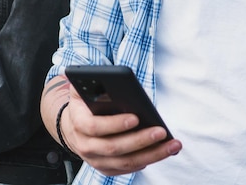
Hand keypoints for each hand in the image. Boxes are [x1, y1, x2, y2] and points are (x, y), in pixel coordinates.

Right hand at [62, 85, 181, 176]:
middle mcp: (84, 145)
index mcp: (78, 122)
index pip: (95, 126)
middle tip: (161, 131)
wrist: (73, 126)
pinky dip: (146, 161)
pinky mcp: (105, 168)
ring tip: (172, 145)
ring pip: (125, 162)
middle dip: (140, 140)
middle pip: (114, 148)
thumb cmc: (84, 103)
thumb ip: (91, 80)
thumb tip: (111, 76)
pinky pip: (127, 169)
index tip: (136, 117)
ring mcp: (95, 159)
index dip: (115, 124)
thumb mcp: (82, 88)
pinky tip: (162, 152)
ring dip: (151, 155)